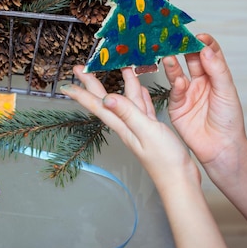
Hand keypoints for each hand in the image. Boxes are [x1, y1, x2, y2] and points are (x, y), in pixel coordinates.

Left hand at [62, 65, 199, 188]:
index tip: (66, 85)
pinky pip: (142, 107)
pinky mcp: (152, 129)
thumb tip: (108, 97)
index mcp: (122, 126)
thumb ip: (128, 113)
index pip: (97, 106)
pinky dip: (140, 96)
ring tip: (118, 67)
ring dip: (122, 83)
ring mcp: (139, 127)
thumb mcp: (146, 131)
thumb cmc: (165, 161)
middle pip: (106, 100)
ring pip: (127, 100)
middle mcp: (127, 125)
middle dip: (93, 83)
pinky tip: (140, 88)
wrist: (180, 180)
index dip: (82, 94)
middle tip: (80, 69)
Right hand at [163, 34, 246, 169]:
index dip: (204, 43)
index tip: (198, 36)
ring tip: (169, 54)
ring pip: (178, 73)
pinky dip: (175, 84)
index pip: (208, 54)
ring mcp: (187, 93)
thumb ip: (216, 69)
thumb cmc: (229, 120)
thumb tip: (205, 49)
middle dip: (183, 48)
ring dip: (173, 63)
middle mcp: (200, 82)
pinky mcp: (176, 106)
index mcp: (215, 77)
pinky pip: (174, 91)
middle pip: (191, 59)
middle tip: (175, 38)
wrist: (221, 147)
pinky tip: (179, 81)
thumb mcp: (227, 91)